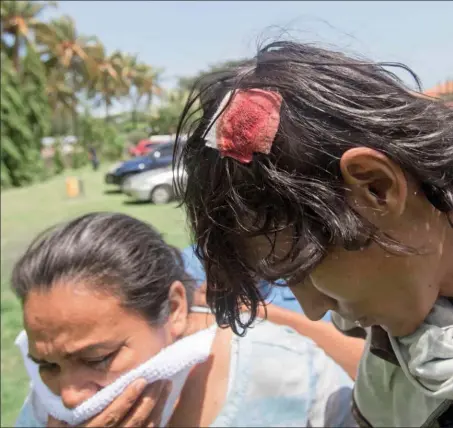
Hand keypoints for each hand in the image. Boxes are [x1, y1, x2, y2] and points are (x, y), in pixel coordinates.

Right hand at [46, 379, 171, 426]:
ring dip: (158, 406)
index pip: (111, 417)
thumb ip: (70, 406)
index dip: (127, 399)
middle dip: (149, 399)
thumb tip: (73, 381)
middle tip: (160, 377)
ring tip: (166, 384)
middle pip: (133, 422)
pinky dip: (161, 417)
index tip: (141, 380)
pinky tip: (167, 401)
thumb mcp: (61, 422)